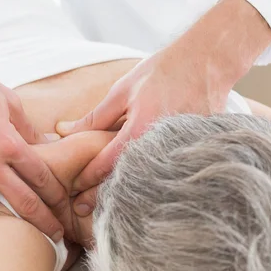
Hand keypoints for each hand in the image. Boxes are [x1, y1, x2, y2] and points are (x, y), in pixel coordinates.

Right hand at [0, 0, 68, 239]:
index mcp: (9, 143)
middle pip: (23, 204)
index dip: (57, 198)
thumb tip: (47, 144)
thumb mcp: (7, 101)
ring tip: (2, 219)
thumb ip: (27, 129)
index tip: (64, 209)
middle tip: (56, 236)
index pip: (42, 179)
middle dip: (44, 223)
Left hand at [56, 47, 229, 216]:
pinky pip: (167, 173)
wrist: (208, 62)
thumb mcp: (122, 91)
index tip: (72, 188)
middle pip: (126, 181)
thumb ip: (94, 118)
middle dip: (102, 196)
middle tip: (81, 208)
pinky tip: (138, 189)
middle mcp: (160, 145)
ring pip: (147, 181)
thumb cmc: (162, 72)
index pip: (106, 163)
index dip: (86, 178)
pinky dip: (151, 181)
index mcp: (139, 129)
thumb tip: (62, 131)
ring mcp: (180, 152)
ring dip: (127, 193)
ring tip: (106, 207)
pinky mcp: (193, 153)